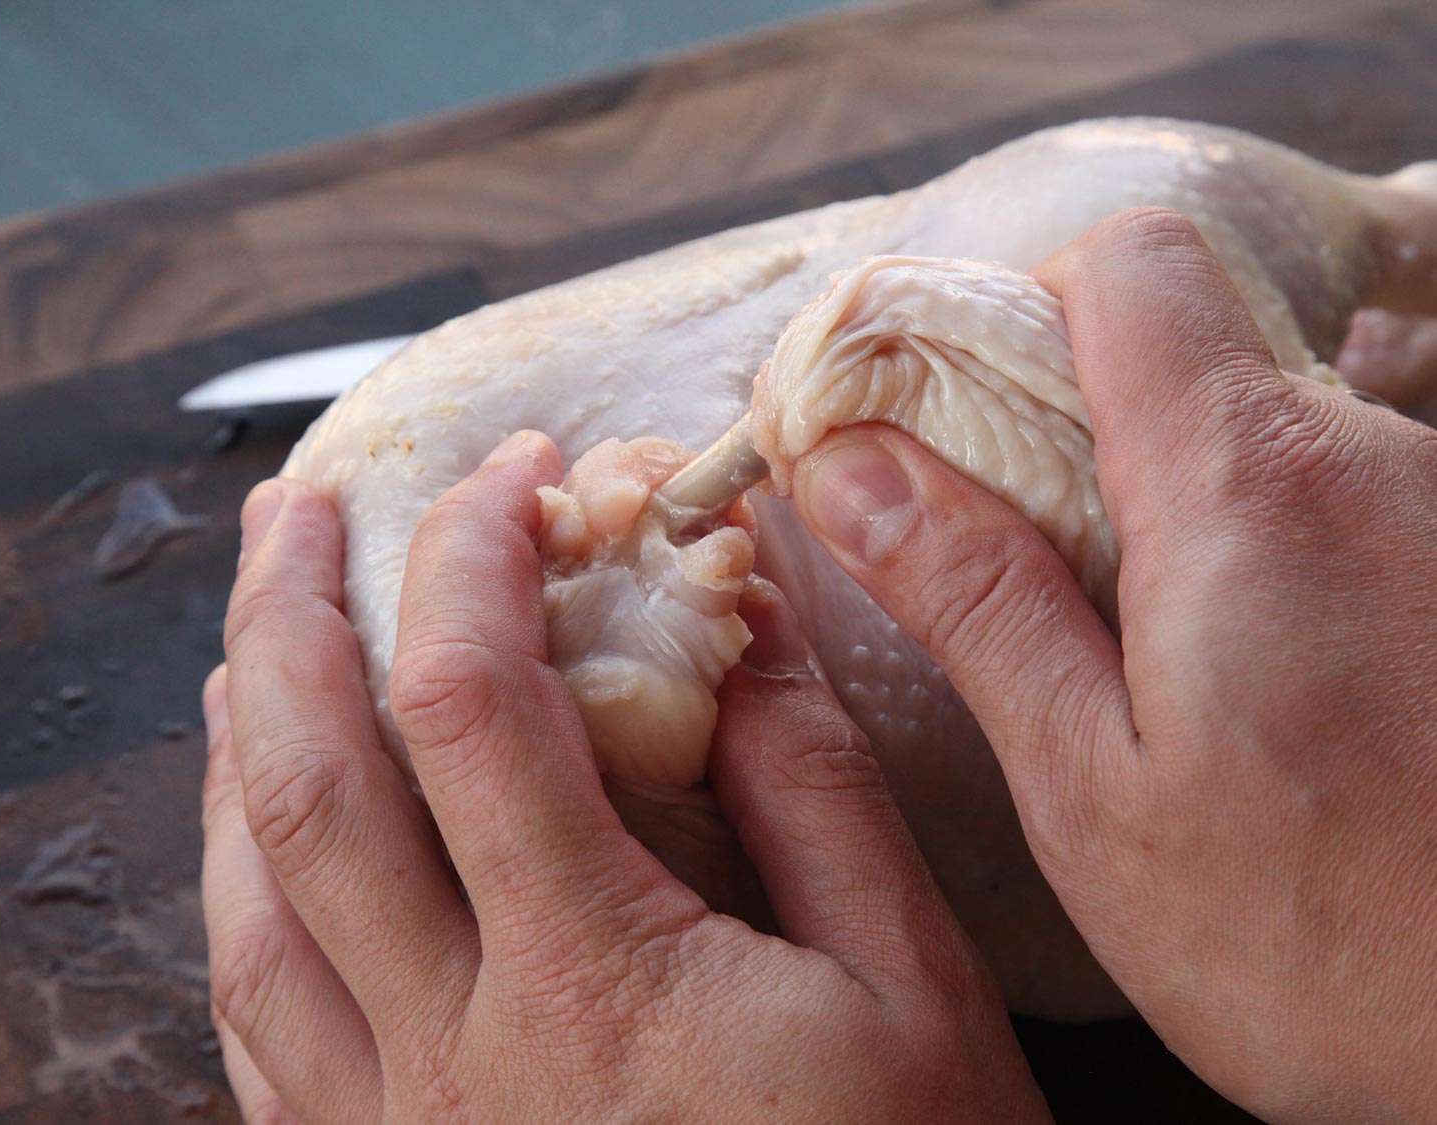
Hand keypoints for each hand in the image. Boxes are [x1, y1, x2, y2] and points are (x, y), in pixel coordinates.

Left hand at [202, 434, 1047, 1121]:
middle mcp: (455, 1057)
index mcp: (592, 983)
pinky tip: (258, 846)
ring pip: (250, 906)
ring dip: (238, 748)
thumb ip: (814, 787)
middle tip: (300, 505)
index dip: (478, 558)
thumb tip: (744, 615)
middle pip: (311, 787)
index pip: (473, 707)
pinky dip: (244, 899)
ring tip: (253, 644)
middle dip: (291, 615)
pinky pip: (261, 1026)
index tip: (517, 475)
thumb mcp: (908, 985)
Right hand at [788, 209, 1436, 1121]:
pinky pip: (1322, 493)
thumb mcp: (1094, 786)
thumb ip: (973, 598)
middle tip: (1011, 571)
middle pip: (1181, 338)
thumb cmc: (1325, 945)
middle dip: (1068, 425)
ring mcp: (1433, 506)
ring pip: (1248, 420)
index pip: (1129, 262)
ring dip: (1156, 498)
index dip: (1021, 310)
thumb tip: (850, 468)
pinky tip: (1238, 681)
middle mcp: (1365, 459)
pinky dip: (1242, 545)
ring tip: (1128, 657)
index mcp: (1247, 487)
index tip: (956, 424)